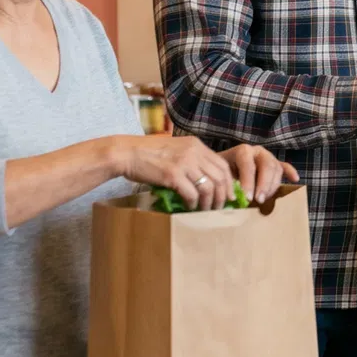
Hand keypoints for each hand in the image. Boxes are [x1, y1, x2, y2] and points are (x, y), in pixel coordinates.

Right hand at [115, 135, 233, 210]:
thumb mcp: (176, 149)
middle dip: (223, 196)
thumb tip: (204, 180)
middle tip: (220, 208)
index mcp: (196, 145)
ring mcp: (184, 163)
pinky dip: (193, 203)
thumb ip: (191, 159)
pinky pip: (191, 194)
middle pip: (220, 177)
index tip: (229, 195)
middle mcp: (194, 152)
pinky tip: (190, 207)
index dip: (228, 182)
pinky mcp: (173, 175)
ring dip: (209, 203)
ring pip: (209, 187)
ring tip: (205, 211)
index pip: (222, 164)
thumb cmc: (148, 153)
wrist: (127, 152)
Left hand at [221, 144, 297, 206]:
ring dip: (272, 186)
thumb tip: (235, 200)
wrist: (222, 166)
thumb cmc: (222, 173)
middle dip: (264, 185)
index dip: (248, 182)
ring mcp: (268, 156)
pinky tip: (295, 179)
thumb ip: (229, 185)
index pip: (248, 165)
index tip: (247, 198)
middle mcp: (257, 151)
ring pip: (276, 169)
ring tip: (264, 199)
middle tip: (259, 200)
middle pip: (267, 165)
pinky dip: (290, 172)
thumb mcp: (222, 176)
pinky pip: (285, 167)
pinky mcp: (275, 164)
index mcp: (243, 152)